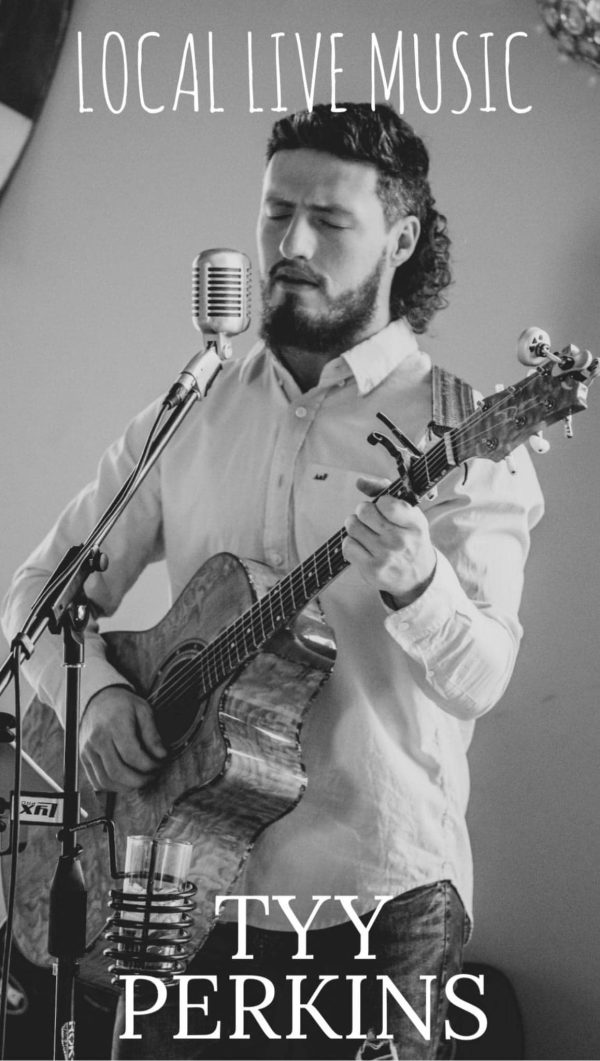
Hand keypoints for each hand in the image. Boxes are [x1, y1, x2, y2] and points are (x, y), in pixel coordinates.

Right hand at [80, 685, 166, 791]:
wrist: (99, 699)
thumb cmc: (124, 705)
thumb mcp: (144, 710)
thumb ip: (153, 734)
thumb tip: (161, 755)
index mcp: (114, 724)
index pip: (132, 755)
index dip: (149, 765)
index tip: (159, 764)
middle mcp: (98, 738)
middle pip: (118, 771)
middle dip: (139, 780)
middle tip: (152, 776)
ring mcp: (88, 750)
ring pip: (106, 780)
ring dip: (127, 787)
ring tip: (141, 780)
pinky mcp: (83, 758)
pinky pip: (97, 781)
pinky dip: (113, 787)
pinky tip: (126, 781)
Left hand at [342, 476, 436, 607]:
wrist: (418, 577)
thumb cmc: (409, 538)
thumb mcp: (409, 514)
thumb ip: (385, 491)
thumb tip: (359, 481)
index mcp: (414, 524)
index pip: (385, 502)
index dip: (380, 502)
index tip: (384, 508)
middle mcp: (401, 541)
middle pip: (363, 511)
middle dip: (363, 511)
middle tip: (369, 519)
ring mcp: (386, 557)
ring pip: (352, 527)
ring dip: (355, 527)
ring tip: (366, 532)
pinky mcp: (372, 570)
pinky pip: (347, 546)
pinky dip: (351, 543)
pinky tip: (362, 546)